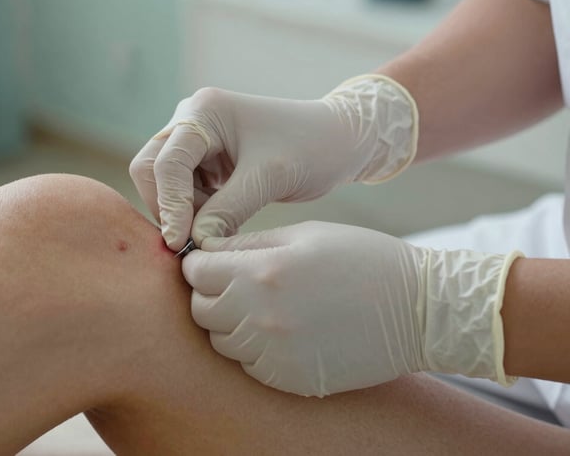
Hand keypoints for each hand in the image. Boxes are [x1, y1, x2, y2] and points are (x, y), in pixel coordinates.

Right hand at [129, 75, 417, 249]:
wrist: (341, 140)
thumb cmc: (312, 148)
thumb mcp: (269, 179)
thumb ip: (227, 211)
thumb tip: (193, 243)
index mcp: (205, 111)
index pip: (167, 163)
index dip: (170, 205)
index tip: (180, 244)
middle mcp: (192, 119)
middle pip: (151, 168)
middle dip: (168, 206)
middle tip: (193, 239)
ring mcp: (197, 138)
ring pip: (164, 183)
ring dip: (184, 211)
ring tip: (219, 228)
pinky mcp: (207, 158)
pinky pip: (184, 189)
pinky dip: (196, 210)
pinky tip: (222, 221)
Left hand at [181, 221, 520, 396]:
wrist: (417, 309)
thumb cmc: (362, 258)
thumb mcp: (304, 234)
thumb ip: (248, 244)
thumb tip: (207, 249)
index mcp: (263, 271)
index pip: (195, 272)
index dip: (198, 264)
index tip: (210, 262)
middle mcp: (261, 316)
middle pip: (200, 309)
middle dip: (210, 293)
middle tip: (235, 284)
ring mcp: (275, 352)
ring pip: (221, 341)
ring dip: (230, 323)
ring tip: (262, 307)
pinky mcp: (289, 378)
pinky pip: (248, 365)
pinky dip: (253, 349)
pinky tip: (281, 331)